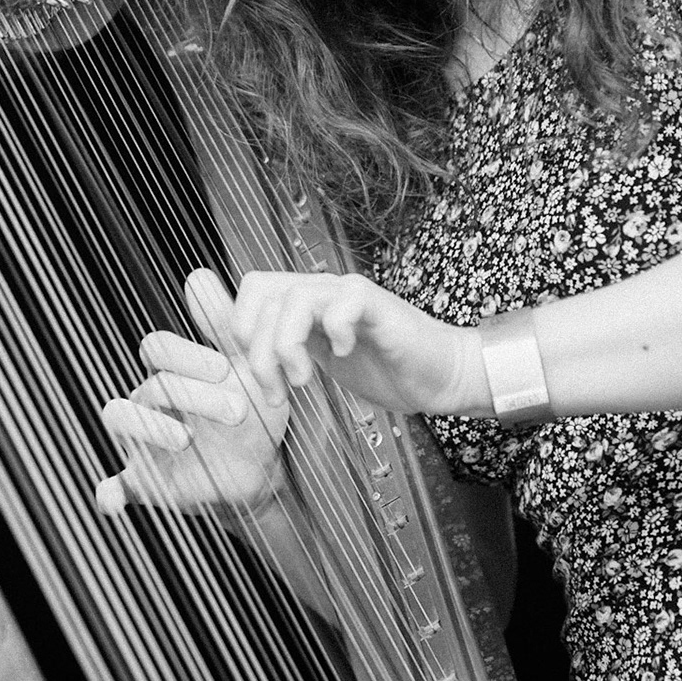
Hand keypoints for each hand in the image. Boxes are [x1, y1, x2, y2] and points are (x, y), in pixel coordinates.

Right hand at [96, 270, 290, 516]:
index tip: (227, 368)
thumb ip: (223, 324)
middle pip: (150, 384)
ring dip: (150, 428)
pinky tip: (111, 500)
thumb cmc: (249, 409)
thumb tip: (198, 275)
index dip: (189, 355)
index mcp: (172, 370)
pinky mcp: (145, 482)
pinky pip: (116, 487)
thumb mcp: (245, 368)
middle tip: (237, 410)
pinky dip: (109, 493)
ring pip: (122, 420)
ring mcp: (143, 442)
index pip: (159, 348)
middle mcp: (149, 401)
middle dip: (190, 392)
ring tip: (186, 439)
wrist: (264, 467)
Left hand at [227, 270, 483, 416]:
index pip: (253, 288)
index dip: (242, 327)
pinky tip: (345, 353)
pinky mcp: (377, 304)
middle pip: (264, 295)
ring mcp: (349, 293)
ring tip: (303, 381)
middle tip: (277, 392)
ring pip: (294, 300)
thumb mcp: (320, 361)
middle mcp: (323, 289)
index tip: (260, 375)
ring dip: (288, 347)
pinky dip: (335, 331)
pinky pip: (341, 303)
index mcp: (306, 301)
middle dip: (259, 352)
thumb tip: (241, 354)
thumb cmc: (384, 370)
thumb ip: (284, 349)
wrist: (439, 376)